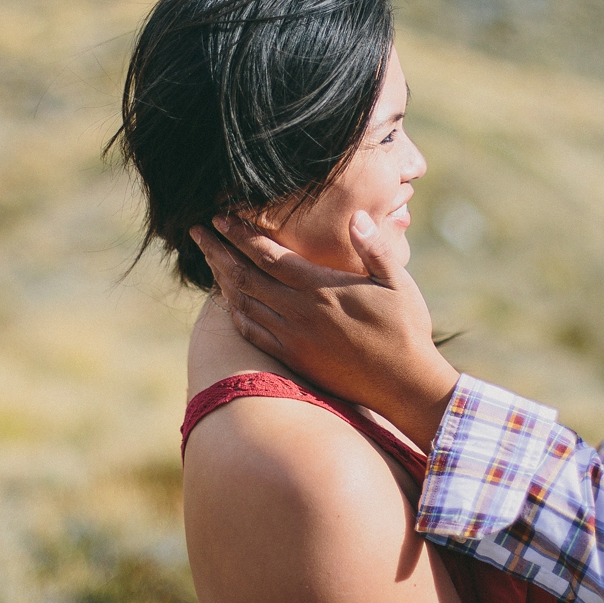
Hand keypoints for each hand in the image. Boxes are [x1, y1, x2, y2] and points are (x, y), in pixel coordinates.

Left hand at [191, 212, 458, 448]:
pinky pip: (252, 333)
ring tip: (209, 260)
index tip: (220, 217)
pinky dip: (235, 313)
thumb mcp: (397, 282)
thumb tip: (355, 217)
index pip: (268, 255)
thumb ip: (374, 248)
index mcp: (321, 288)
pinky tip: (230, 302)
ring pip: (243, 304)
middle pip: (244, 277)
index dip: (241, 234)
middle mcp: (299, 312)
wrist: (403, 385)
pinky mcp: (293, 359)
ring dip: (222, 279)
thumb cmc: (405, 329)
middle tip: (197, 232)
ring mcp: (292, 338)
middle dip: (218, 251)